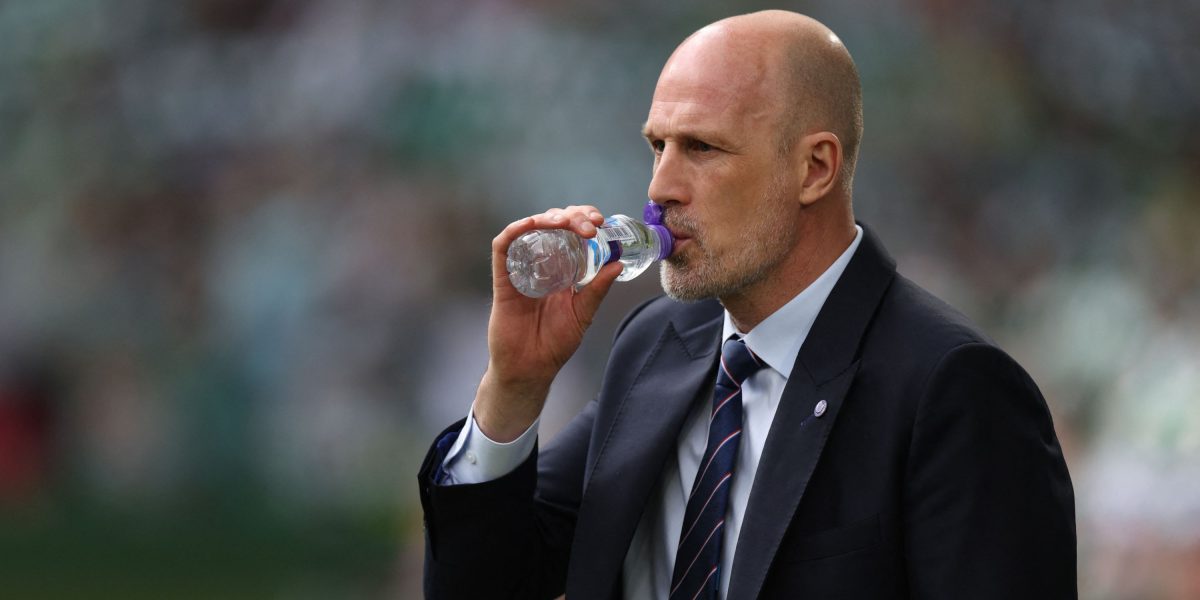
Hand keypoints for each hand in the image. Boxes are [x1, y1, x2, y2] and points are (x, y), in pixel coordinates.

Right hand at [474, 205, 623, 441]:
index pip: (571, 233)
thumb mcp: (584, 313)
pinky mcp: (504, 278)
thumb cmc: (554, 344)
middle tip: (590, 224)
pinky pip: (503, 247)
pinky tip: (531, 224)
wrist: (530, 368)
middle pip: (552, 225)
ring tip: (567, 221)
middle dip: (572, 216)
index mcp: (562, 269)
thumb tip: (618, 264)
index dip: (584, 220)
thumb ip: (597, 289)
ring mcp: (521, 268)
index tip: (600, 221)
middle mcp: (541, 263)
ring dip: (548, 217)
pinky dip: (515, 230)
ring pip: (529, 229)